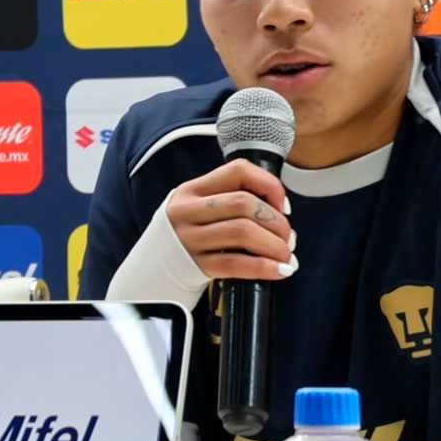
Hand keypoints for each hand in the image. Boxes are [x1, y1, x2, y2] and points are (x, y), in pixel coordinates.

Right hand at [165, 159, 296, 281]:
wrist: (153, 270)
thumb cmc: (189, 235)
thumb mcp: (199, 208)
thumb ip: (230, 199)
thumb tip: (280, 211)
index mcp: (192, 189)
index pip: (238, 171)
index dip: (269, 185)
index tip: (282, 206)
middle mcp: (187, 210)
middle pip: (243, 203)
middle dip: (276, 221)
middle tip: (287, 237)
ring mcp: (188, 239)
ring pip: (242, 232)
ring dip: (274, 245)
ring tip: (286, 255)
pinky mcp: (194, 266)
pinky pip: (235, 264)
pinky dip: (263, 267)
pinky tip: (279, 270)